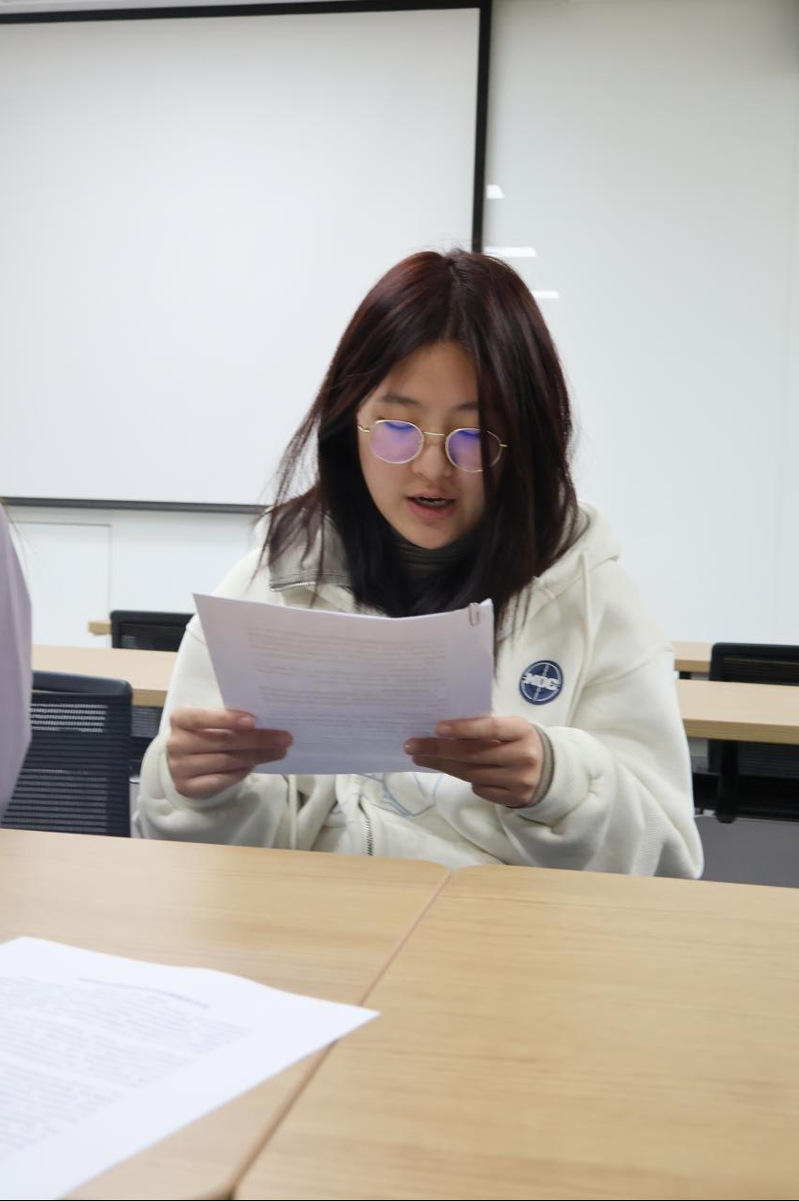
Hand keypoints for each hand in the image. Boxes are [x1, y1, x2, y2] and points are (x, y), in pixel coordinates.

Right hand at [167, 707, 291, 799]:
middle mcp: (176, 743)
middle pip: (222, 742)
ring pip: (226, 761)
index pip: (202, 717)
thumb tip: (264, 722)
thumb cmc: (203, 733)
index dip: (227, 719)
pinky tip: (256, 764)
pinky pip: (222, 779)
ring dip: (257, 756)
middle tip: (284, 738)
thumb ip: (228, 719)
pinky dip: (242, 771)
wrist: (184, 761)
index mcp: (180, 719)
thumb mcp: (209, 721)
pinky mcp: (187, 787)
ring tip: (279, 751)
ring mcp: (179, 768)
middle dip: (257, 739)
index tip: (254, 720)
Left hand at [405, 717, 543, 807]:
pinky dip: (467, 780)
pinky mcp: (514, 798)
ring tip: (421, 758)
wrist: (549, 771)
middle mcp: (523, 756)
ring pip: (471, 774)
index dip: (463, 729)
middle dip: (438, 750)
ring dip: (443, 766)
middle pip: (473, 755)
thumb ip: (485, 728)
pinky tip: (459, 771)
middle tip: (412, 746)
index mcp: (522, 731)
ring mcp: (520, 780)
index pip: (489, 728)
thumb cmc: (518, 742)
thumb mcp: (509, 728)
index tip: (436, 728)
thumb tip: (441, 729)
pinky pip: (479, 790)